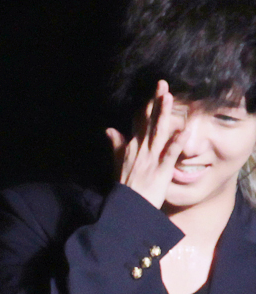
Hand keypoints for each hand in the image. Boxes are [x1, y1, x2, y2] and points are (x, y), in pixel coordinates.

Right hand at [106, 80, 189, 208]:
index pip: (141, 123)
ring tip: (170, 97)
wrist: (126, 209)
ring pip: (158, 133)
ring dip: (164, 115)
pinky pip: (169, 155)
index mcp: (132, 148)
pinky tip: (184, 131)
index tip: (155, 91)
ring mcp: (150, 159)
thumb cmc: (125, 187)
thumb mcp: (117, 163)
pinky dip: (176, 143)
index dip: (149, 106)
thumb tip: (109, 129)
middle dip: (156, 103)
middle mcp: (140, 150)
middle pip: (149, 122)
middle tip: (163, 84)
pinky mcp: (160, 171)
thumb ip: (116, 145)